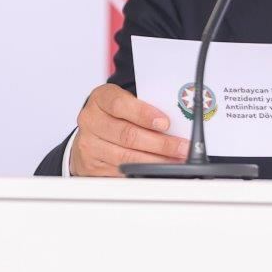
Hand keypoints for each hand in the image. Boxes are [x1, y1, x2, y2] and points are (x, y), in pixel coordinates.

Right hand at [70, 83, 189, 175]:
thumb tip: (177, 120)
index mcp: (100, 99)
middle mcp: (91, 121)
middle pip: (127, 134)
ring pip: (126, 157)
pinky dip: (142, 172)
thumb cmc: (114, 113)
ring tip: (175, 160)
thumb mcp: (126, 101)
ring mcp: (90, 145)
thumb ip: (146, 106)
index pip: (120, 104)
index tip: (165, 123)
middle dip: (160, 143)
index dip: (144, 114)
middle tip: (182, 147)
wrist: (92, 131)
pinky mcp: (92, 166)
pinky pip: (121, 172)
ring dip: (155, 161)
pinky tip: (157, 170)